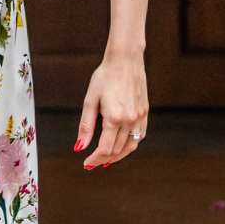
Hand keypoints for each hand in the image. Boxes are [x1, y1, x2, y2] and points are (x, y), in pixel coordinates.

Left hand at [75, 54, 148, 169]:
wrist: (125, 60)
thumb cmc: (105, 76)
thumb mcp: (90, 100)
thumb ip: (85, 126)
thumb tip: (79, 148)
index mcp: (114, 117)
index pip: (105, 149)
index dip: (95, 159)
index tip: (86, 163)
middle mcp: (129, 120)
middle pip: (117, 150)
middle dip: (104, 159)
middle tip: (92, 162)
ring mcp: (140, 117)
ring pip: (131, 146)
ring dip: (118, 156)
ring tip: (106, 159)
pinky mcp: (145, 113)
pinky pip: (139, 136)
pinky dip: (130, 145)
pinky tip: (122, 146)